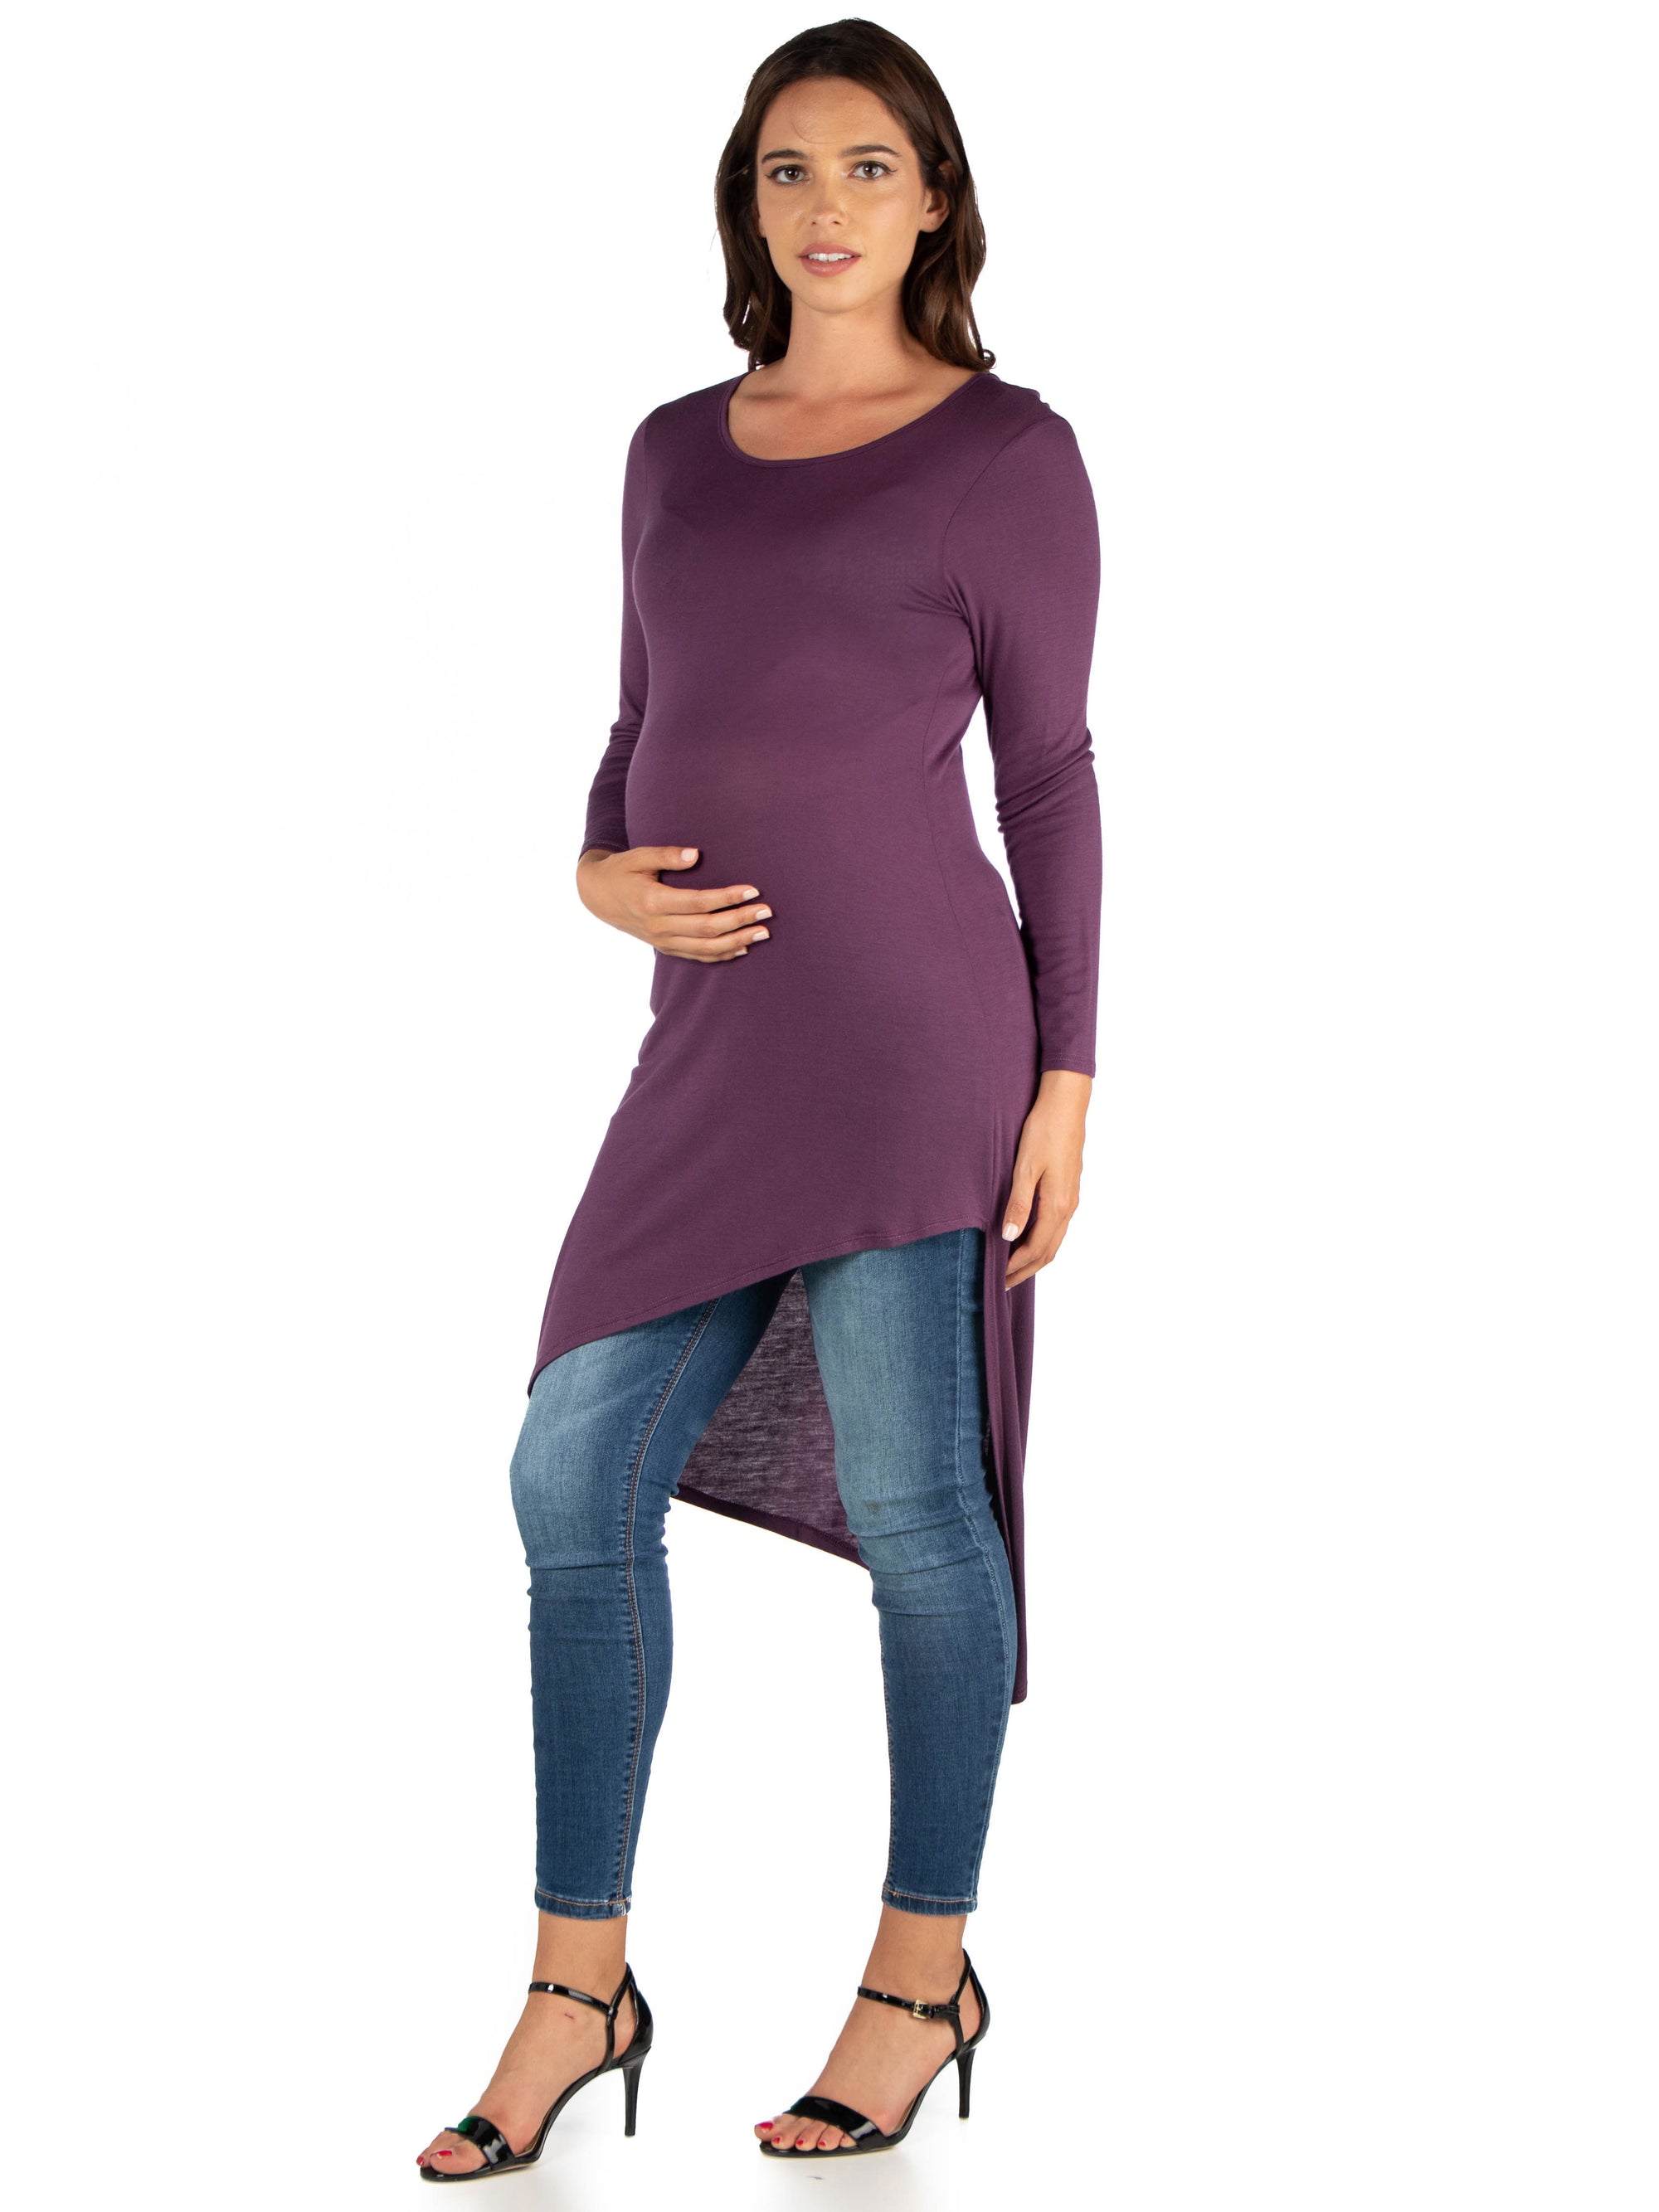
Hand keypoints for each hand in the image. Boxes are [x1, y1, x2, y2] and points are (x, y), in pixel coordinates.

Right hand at [576, 845, 771, 962]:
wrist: (598, 896)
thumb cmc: (622, 870)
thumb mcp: (638, 856)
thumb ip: (667, 855)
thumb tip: (696, 854)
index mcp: (653, 902)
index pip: (699, 903)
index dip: (727, 898)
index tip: (752, 890)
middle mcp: (659, 926)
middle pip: (707, 928)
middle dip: (740, 921)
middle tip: (767, 912)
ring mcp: (662, 941)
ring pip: (705, 948)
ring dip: (737, 941)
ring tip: (763, 933)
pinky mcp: (665, 947)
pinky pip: (697, 956)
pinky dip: (721, 955)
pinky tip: (742, 948)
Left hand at [1002, 1070, 1090, 1287]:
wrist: (1066, 1105)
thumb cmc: (1043, 1131)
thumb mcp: (1025, 1167)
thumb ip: (1018, 1204)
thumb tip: (1008, 1238)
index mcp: (1056, 1205)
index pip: (1035, 1249)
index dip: (1015, 1267)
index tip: (996, 1279)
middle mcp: (1068, 1207)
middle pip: (1048, 1252)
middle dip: (1025, 1270)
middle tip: (1003, 1284)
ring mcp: (1071, 1200)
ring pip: (1054, 1241)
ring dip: (1035, 1258)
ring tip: (1013, 1268)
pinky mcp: (1069, 1191)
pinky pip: (1057, 1227)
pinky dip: (1042, 1242)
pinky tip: (1027, 1239)